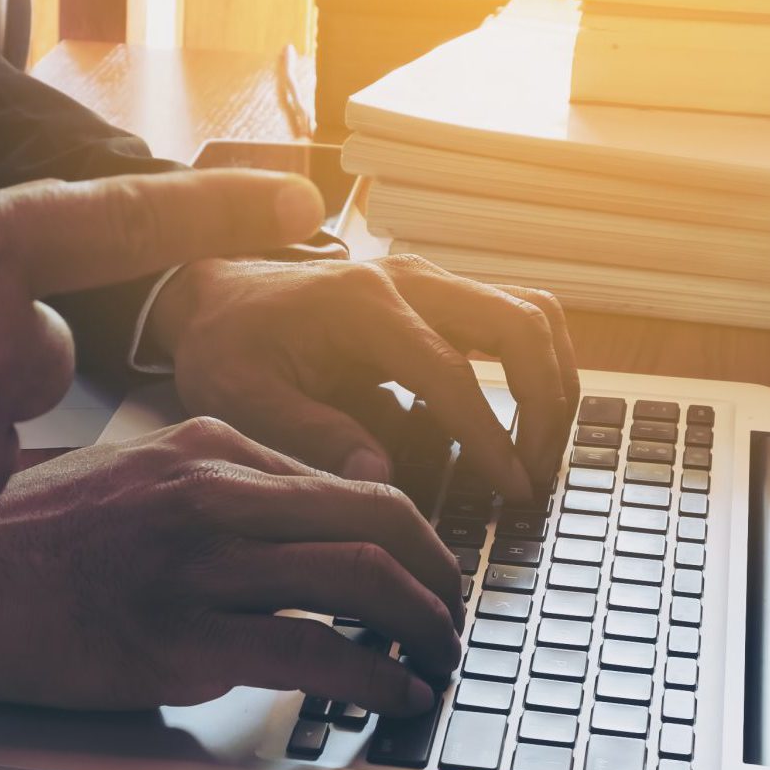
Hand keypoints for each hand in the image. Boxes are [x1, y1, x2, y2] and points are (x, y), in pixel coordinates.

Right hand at [0, 417, 463, 714]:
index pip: (344, 480)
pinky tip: (396, 692)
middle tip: (451, 611)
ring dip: (423, 623)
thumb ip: (208, 486)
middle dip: (437, 571)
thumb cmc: (18, 538)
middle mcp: (212, 491)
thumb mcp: (126, 475)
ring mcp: (199, 563)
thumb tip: (288, 518)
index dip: (406, 530)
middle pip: (376, 516)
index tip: (424, 565)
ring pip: (361, 575)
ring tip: (439, 655)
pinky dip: (376, 674)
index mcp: (203, 446)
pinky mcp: (180, 638)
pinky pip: (314, 651)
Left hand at [145, 253, 579, 500]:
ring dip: (553, 379)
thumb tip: (379, 477)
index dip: (490, 436)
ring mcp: (430, 282)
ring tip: (538, 451)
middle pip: (519, 324)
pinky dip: (536, 365)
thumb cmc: (224, 347)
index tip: (514, 489)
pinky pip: (514, 316)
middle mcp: (407, 280)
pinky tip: (522, 421)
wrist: (216, 299)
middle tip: (535, 473)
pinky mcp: (439, 296)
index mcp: (358, 305)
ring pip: (532, 312)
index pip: (451, 371)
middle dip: (544, 402)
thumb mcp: (241, 397)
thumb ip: (309, 434)